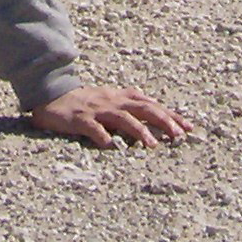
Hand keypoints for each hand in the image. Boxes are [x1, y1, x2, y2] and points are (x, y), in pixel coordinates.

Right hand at [28, 84, 195, 147]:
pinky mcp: (80, 119)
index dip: (170, 115)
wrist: (52, 95)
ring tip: (152, 146)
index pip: (151, 105)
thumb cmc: (85, 101)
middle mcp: (113, 101)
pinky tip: (110, 147)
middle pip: (143, 109)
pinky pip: (93, 128)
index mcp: (121, 97)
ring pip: (122, 118)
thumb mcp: (111, 100)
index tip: (189, 127)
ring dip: (139, 131)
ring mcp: (97, 110)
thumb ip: (130, 107)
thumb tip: (156, 114)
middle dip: (163, 121)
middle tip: (179, 136)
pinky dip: (102, 137)